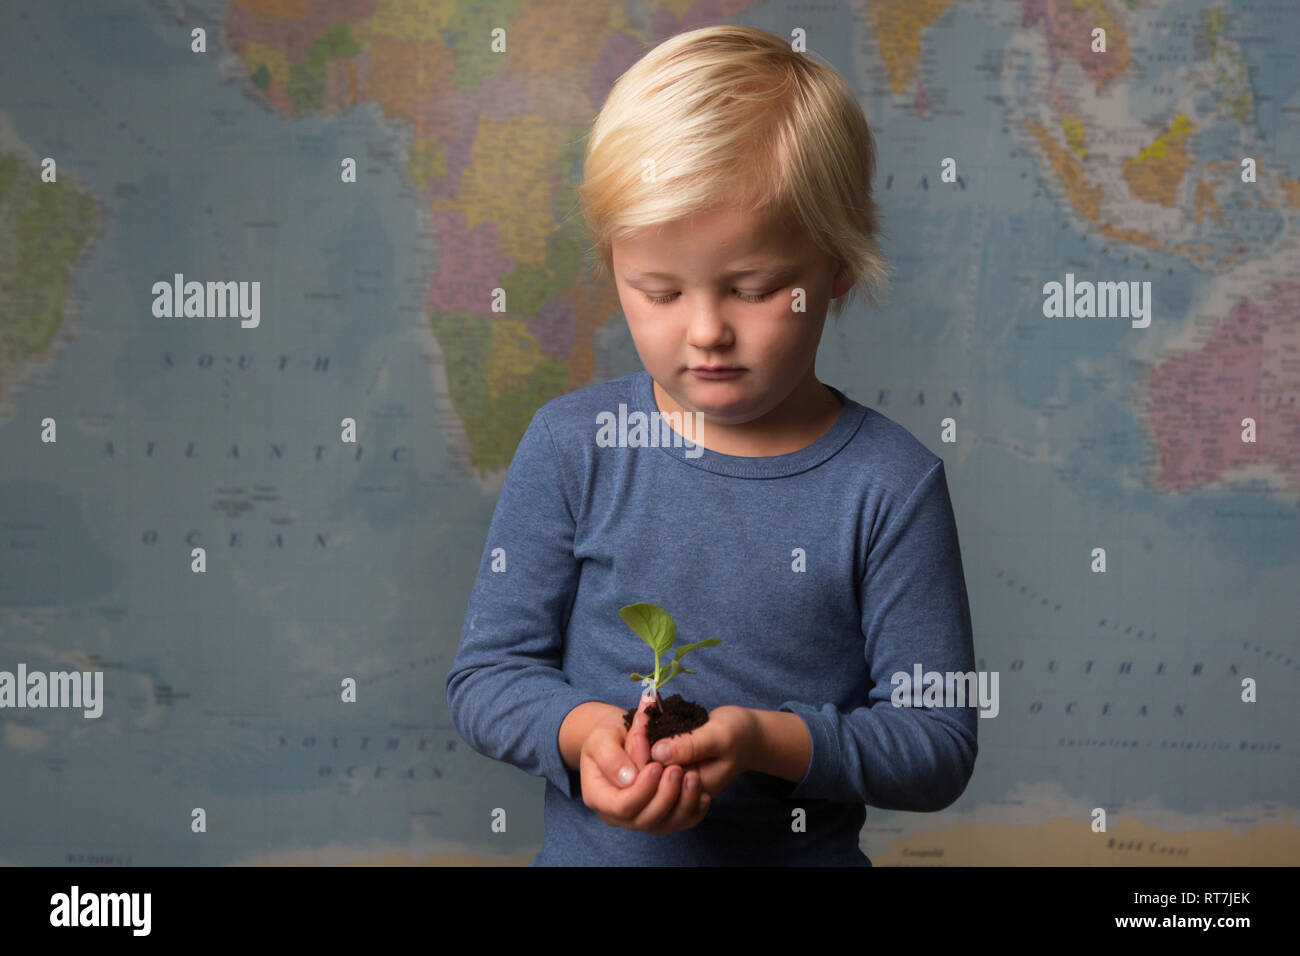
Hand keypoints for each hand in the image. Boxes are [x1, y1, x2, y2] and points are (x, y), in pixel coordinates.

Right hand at [577, 695, 710, 834]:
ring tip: (693, 777)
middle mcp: (616, 815)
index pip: (621, 806)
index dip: (642, 790)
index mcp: (597, 796)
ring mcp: (638, 818)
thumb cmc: (608, 735)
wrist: (619, 737)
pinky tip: (702, 793)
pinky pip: (678, 822)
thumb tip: (629, 779)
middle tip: (677, 769)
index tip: (657, 766)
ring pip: (664, 825)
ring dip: (682, 803)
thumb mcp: (602, 737)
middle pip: (644, 820)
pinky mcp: (658, 816)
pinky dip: (693, 810)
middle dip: (664, 796)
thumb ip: (611, 757)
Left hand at [645, 705, 758, 800]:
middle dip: (638, 742)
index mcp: (691, 790)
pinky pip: (652, 750)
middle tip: (640, 714)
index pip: (657, 779)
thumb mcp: (719, 737)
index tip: (640, 724)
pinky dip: (647, 731)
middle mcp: (678, 787)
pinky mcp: (672, 761)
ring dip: (640, 734)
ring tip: (644, 708)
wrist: (750, 734)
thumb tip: (657, 752)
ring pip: (645, 761)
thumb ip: (691, 746)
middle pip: (646, 772)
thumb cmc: (740, 734)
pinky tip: (647, 709)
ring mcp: (674, 775)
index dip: (643, 753)